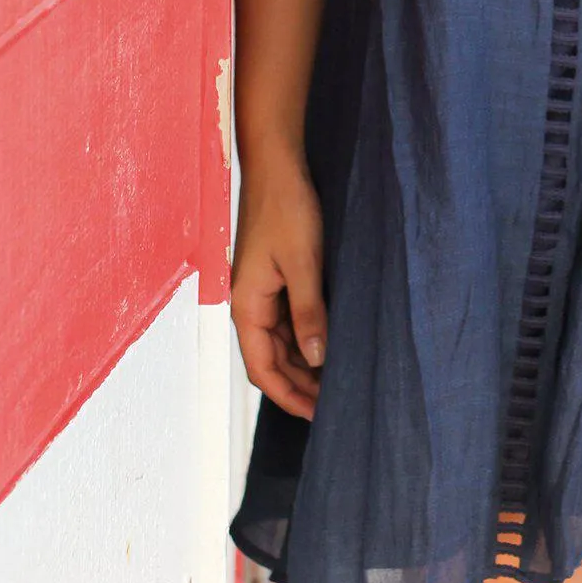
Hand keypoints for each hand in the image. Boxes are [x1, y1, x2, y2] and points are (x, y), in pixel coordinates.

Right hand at [230, 149, 327, 421]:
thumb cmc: (286, 209)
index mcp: (247, 306)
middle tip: (334, 405)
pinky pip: (286, 320)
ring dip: (302, 364)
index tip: (316, 416)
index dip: (288, 396)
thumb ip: (308, 312)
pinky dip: (304, 339)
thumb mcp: (303, 262)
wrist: (277, 166)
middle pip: (271, 360)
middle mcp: (249, 304)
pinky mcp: (274, 277)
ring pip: (279, 342)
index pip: (262, 369)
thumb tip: (317, 359)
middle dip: (298, 386)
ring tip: (334, 382)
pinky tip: (327, 344)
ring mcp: (261, 291)